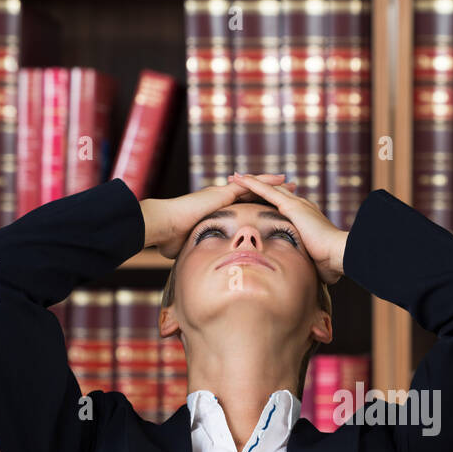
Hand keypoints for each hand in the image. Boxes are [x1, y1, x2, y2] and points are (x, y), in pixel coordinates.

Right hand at [140, 174, 295, 257]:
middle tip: (287, 190)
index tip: (271, 206)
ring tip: (289, 182)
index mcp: (215, 211)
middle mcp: (219, 199)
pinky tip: (280, 180)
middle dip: (268, 192)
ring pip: (252, 186)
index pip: (240, 207)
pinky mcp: (221, 193)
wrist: (163, 227)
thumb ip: (200, 255)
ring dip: (272, 184)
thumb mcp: (191, 248)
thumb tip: (199, 270)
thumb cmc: (171, 240)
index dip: (257, 205)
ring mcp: (221, 194)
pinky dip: (265, 182)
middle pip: (250, 193)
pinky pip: (248, 185)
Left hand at [227, 172, 348, 284]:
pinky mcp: (292, 207)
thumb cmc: (329, 262)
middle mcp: (300, 207)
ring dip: (249, 182)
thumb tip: (299, 274)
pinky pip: (267, 192)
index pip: (281, 206)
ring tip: (233, 177)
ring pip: (267, 189)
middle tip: (238, 181)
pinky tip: (239, 179)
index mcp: (304, 218)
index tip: (254, 200)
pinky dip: (252, 184)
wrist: (339, 253)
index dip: (266, 201)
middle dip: (256, 187)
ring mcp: (296, 205)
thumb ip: (303, 261)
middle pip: (273, 193)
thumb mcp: (311, 260)